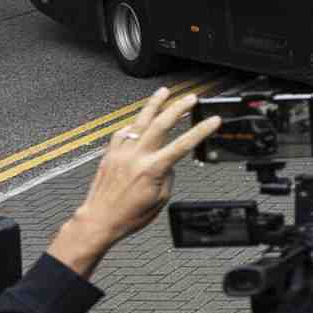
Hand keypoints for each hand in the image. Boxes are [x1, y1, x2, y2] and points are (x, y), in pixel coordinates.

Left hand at [49, 87, 221, 278]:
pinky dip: (133, 123)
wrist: (99, 220)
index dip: (201, 130)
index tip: (213, 120)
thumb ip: (167, 176)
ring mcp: (121, 152)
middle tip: (191, 99)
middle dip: (178, 108)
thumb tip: (169, 164)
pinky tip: (139, 120)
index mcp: (152, 169)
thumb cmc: (128, 216)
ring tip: (163, 92)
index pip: (183, 144)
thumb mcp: (160, 199)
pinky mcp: (110, 154)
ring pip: (140, 121)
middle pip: (161, 124)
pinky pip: (122, 132)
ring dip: (153, 104)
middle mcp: (136, 156)